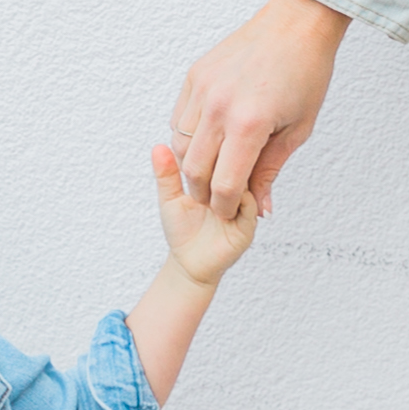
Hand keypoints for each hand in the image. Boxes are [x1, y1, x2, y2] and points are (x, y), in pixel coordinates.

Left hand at [150, 142, 258, 284]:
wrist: (190, 264)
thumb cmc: (182, 232)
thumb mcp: (170, 198)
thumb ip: (166, 174)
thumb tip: (159, 147)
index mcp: (217, 178)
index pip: (220, 153)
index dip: (209, 146)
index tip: (195, 145)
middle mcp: (234, 189)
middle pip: (237, 162)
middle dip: (222, 160)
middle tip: (205, 163)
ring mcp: (243, 205)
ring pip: (246, 180)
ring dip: (229, 178)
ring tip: (210, 184)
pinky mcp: (248, 223)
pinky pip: (249, 204)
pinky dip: (237, 198)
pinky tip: (219, 201)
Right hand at [170, 0, 347, 216]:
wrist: (296, 24)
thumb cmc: (306, 74)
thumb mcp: (298, 130)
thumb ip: (271, 170)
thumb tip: (260, 207)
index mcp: (250, 124)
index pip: (225, 184)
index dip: (227, 206)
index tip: (232, 212)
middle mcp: (220, 107)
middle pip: (195, 170)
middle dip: (204, 193)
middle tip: (218, 199)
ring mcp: (203, 89)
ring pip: (180, 146)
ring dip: (193, 166)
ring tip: (213, 171)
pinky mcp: (195, 75)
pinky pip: (179, 119)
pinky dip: (188, 138)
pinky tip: (208, 141)